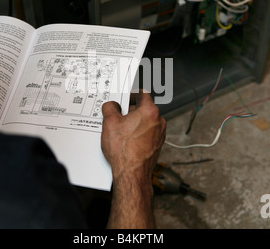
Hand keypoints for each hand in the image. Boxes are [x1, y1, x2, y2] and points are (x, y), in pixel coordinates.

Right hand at [101, 91, 165, 228]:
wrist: (132, 174)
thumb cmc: (124, 151)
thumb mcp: (110, 123)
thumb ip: (110, 108)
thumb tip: (111, 105)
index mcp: (150, 111)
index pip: (143, 94)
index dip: (132, 94)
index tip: (125, 97)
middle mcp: (158, 121)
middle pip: (143, 109)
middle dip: (130, 111)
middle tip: (117, 116)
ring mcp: (159, 134)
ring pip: (145, 122)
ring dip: (134, 124)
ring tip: (120, 132)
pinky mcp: (157, 145)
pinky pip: (147, 134)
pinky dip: (138, 134)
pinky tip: (126, 141)